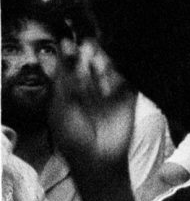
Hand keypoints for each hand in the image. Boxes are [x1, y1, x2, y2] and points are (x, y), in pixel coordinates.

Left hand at [48, 41, 136, 183]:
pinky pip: (125, 81)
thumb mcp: (59, 106)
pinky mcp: (126, 99)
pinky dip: (119, 72)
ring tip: (96, 52)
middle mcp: (89, 92)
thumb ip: (60, 82)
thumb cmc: (73, 136)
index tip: (66, 43)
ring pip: (106, 72)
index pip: (69, 70)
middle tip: (85, 43)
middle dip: (86, 55)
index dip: (68, 57)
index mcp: (70, 94)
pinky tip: (112, 65)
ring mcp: (108, 95)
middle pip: (88, 68)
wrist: (99, 157)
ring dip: (101, 61)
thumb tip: (52, 57)